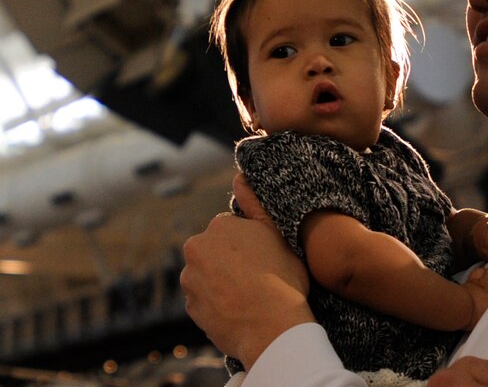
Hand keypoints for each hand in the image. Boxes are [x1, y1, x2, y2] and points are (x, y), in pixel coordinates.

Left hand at [180, 174, 312, 368]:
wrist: (271, 326)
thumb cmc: (281, 277)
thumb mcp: (276, 233)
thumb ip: (255, 202)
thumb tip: (239, 176)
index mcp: (218, 228)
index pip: (231, 230)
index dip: (249, 243)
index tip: (263, 257)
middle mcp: (196, 250)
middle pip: (215, 251)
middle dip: (230, 260)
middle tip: (258, 275)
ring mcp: (190, 281)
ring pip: (207, 274)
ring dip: (221, 280)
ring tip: (249, 294)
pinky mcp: (191, 308)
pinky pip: (205, 299)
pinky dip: (217, 302)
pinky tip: (239, 308)